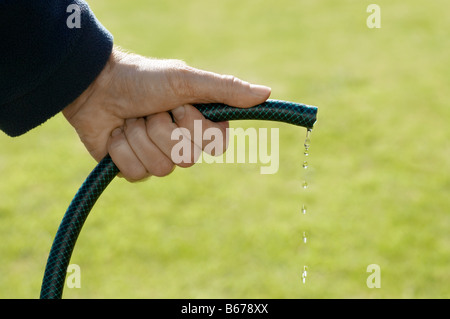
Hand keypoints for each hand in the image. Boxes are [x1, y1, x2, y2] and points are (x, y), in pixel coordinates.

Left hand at [62, 48, 270, 181]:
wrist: (95, 86)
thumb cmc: (144, 79)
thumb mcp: (186, 80)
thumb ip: (225, 89)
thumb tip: (267, 93)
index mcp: (199, 123)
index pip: (216, 144)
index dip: (195, 127)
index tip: (179, 106)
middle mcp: (182, 143)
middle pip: (187, 159)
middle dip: (162, 130)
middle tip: (149, 110)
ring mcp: (158, 158)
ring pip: (161, 168)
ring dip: (140, 137)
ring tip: (131, 120)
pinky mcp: (134, 169)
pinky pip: (135, 173)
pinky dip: (121, 150)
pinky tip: (116, 134)